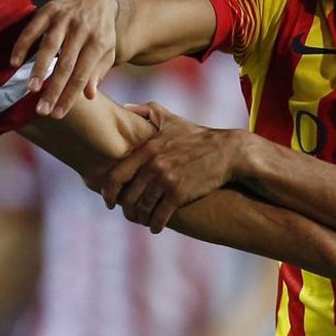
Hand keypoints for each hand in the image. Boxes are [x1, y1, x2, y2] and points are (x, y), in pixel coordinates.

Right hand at [10, 0, 118, 118]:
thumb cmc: (100, 31)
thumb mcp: (107, 52)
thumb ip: (98, 73)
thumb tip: (89, 95)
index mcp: (98, 43)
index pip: (82, 75)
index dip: (69, 96)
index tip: (57, 114)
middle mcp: (82, 30)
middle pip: (66, 64)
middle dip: (53, 88)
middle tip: (42, 109)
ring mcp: (65, 18)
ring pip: (50, 45)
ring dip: (39, 67)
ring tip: (31, 88)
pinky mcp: (49, 9)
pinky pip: (33, 27)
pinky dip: (23, 44)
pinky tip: (15, 62)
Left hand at [91, 103, 239, 230]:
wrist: (227, 151)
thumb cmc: (197, 136)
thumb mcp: (171, 119)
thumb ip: (147, 111)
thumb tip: (125, 108)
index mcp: (147, 149)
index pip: (117, 175)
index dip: (109, 192)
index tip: (110, 201)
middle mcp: (153, 165)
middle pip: (128, 196)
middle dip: (127, 209)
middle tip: (130, 215)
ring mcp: (166, 180)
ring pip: (143, 208)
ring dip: (140, 218)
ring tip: (143, 221)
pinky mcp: (179, 194)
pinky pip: (159, 216)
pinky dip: (155, 225)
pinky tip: (156, 227)